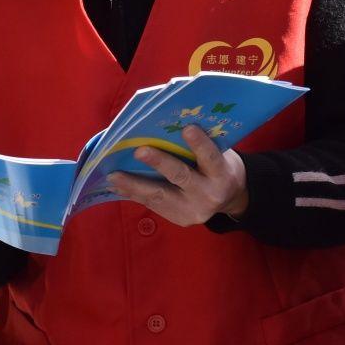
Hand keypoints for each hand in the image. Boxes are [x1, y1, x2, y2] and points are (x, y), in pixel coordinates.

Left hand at [107, 124, 248, 226]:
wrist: (231, 199)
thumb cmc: (218, 167)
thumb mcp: (220, 154)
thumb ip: (199, 146)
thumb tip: (164, 125)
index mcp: (222, 175)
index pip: (211, 158)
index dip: (200, 144)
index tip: (187, 128)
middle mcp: (209, 194)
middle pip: (181, 176)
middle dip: (159, 163)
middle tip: (139, 151)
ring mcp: (193, 210)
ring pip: (159, 195)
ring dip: (133, 184)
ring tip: (113, 176)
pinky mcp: (179, 218)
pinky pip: (152, 204)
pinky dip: (133, 193)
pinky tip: (116, 185)